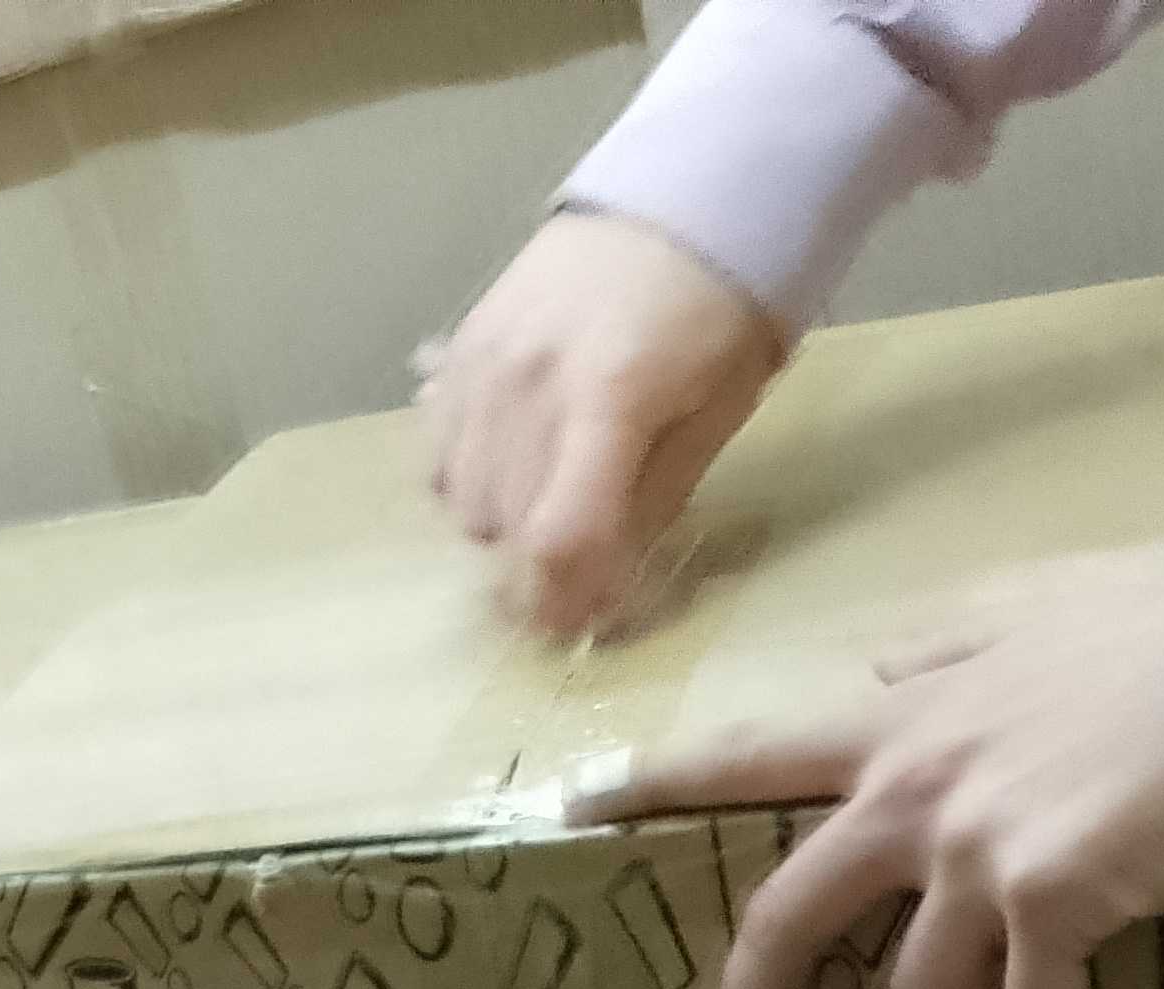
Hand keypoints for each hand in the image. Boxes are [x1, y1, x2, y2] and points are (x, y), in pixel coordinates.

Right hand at [420, 211, 783, 637]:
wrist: (680, 191)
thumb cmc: (724, 305)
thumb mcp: (719, 408)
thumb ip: (657, 496)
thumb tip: (604, 581)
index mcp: (610, 397)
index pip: (560, 536)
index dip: (567, 599)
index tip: (585, 623)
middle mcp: (528, 385)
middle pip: (507, 529)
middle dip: (542, 573)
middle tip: (581, 577)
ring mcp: (482, 367)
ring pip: (464, 502)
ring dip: (505, 529)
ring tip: (550, 511)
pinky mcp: (457, 355)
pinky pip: (440, 457)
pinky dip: (470, 484)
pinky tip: (512, 469)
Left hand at [578, 549, 1163, 988]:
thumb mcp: (1040, 605)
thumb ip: (955, 644)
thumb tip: (895, 662)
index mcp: (907, 719)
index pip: (752, 748)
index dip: (662, 778)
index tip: (579, 804)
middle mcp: (916, 791)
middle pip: (792, 912)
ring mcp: (973, 851)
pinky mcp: (1047, 901)